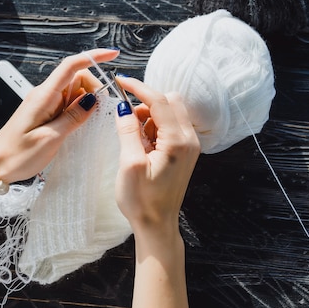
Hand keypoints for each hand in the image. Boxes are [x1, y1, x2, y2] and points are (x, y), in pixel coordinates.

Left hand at [0, 48, 119, 182]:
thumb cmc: (18, 155)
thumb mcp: (51, 138)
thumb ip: (73, 118)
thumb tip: (93, 100)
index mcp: (44, 96)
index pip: (71, 66)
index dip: (94, 57)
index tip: (113, 54)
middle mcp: (44, 95)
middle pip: (77, 78)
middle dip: (94, 89)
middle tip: (101, 113)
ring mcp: (44, 103)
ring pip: (74, 92)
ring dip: (87, 103)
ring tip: (90, 125)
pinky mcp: (44, 113)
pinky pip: (66, 105)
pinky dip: (78, 112)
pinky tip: (81, 126)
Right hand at [113, 81, 199, 307]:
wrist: (157, 225)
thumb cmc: (141, 200)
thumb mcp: (129, 164)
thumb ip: (127, 131)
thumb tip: (123, 107)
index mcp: (177, 140)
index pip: (160, 100)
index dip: (138, 87)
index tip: (119, 81)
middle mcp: (189, 139)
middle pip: (170, 101)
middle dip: (146, 102)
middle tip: (126, 120)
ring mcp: (189, 145)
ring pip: (170, 112)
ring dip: (149, 116)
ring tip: (133, 139)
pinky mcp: (184, 152)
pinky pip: (170, 126)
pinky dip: (154, 127)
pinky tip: (142, 145)